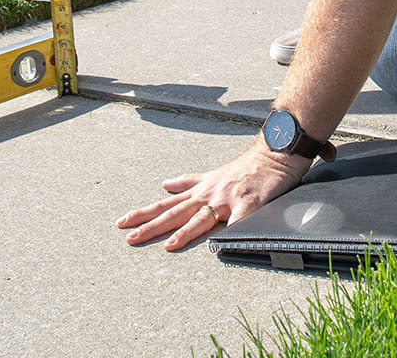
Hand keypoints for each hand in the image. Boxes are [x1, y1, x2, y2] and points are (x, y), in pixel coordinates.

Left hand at [116, 139, 312, 250]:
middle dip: (152, 225)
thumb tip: (165, 185)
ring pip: (202, 217)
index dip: (144, 213)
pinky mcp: (250, 202)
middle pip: (176, 212)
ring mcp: (228, 198)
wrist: (274, 151)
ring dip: (185, 231)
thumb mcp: (212, 173)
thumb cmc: (246, 166)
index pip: (166, 204)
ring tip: (169, 245)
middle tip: (130, 238)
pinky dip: (232, 231)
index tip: (122, 223)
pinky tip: (224, 243)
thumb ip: (189, 181)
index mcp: (201, 189)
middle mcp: (210, 193)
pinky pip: (240, 220)